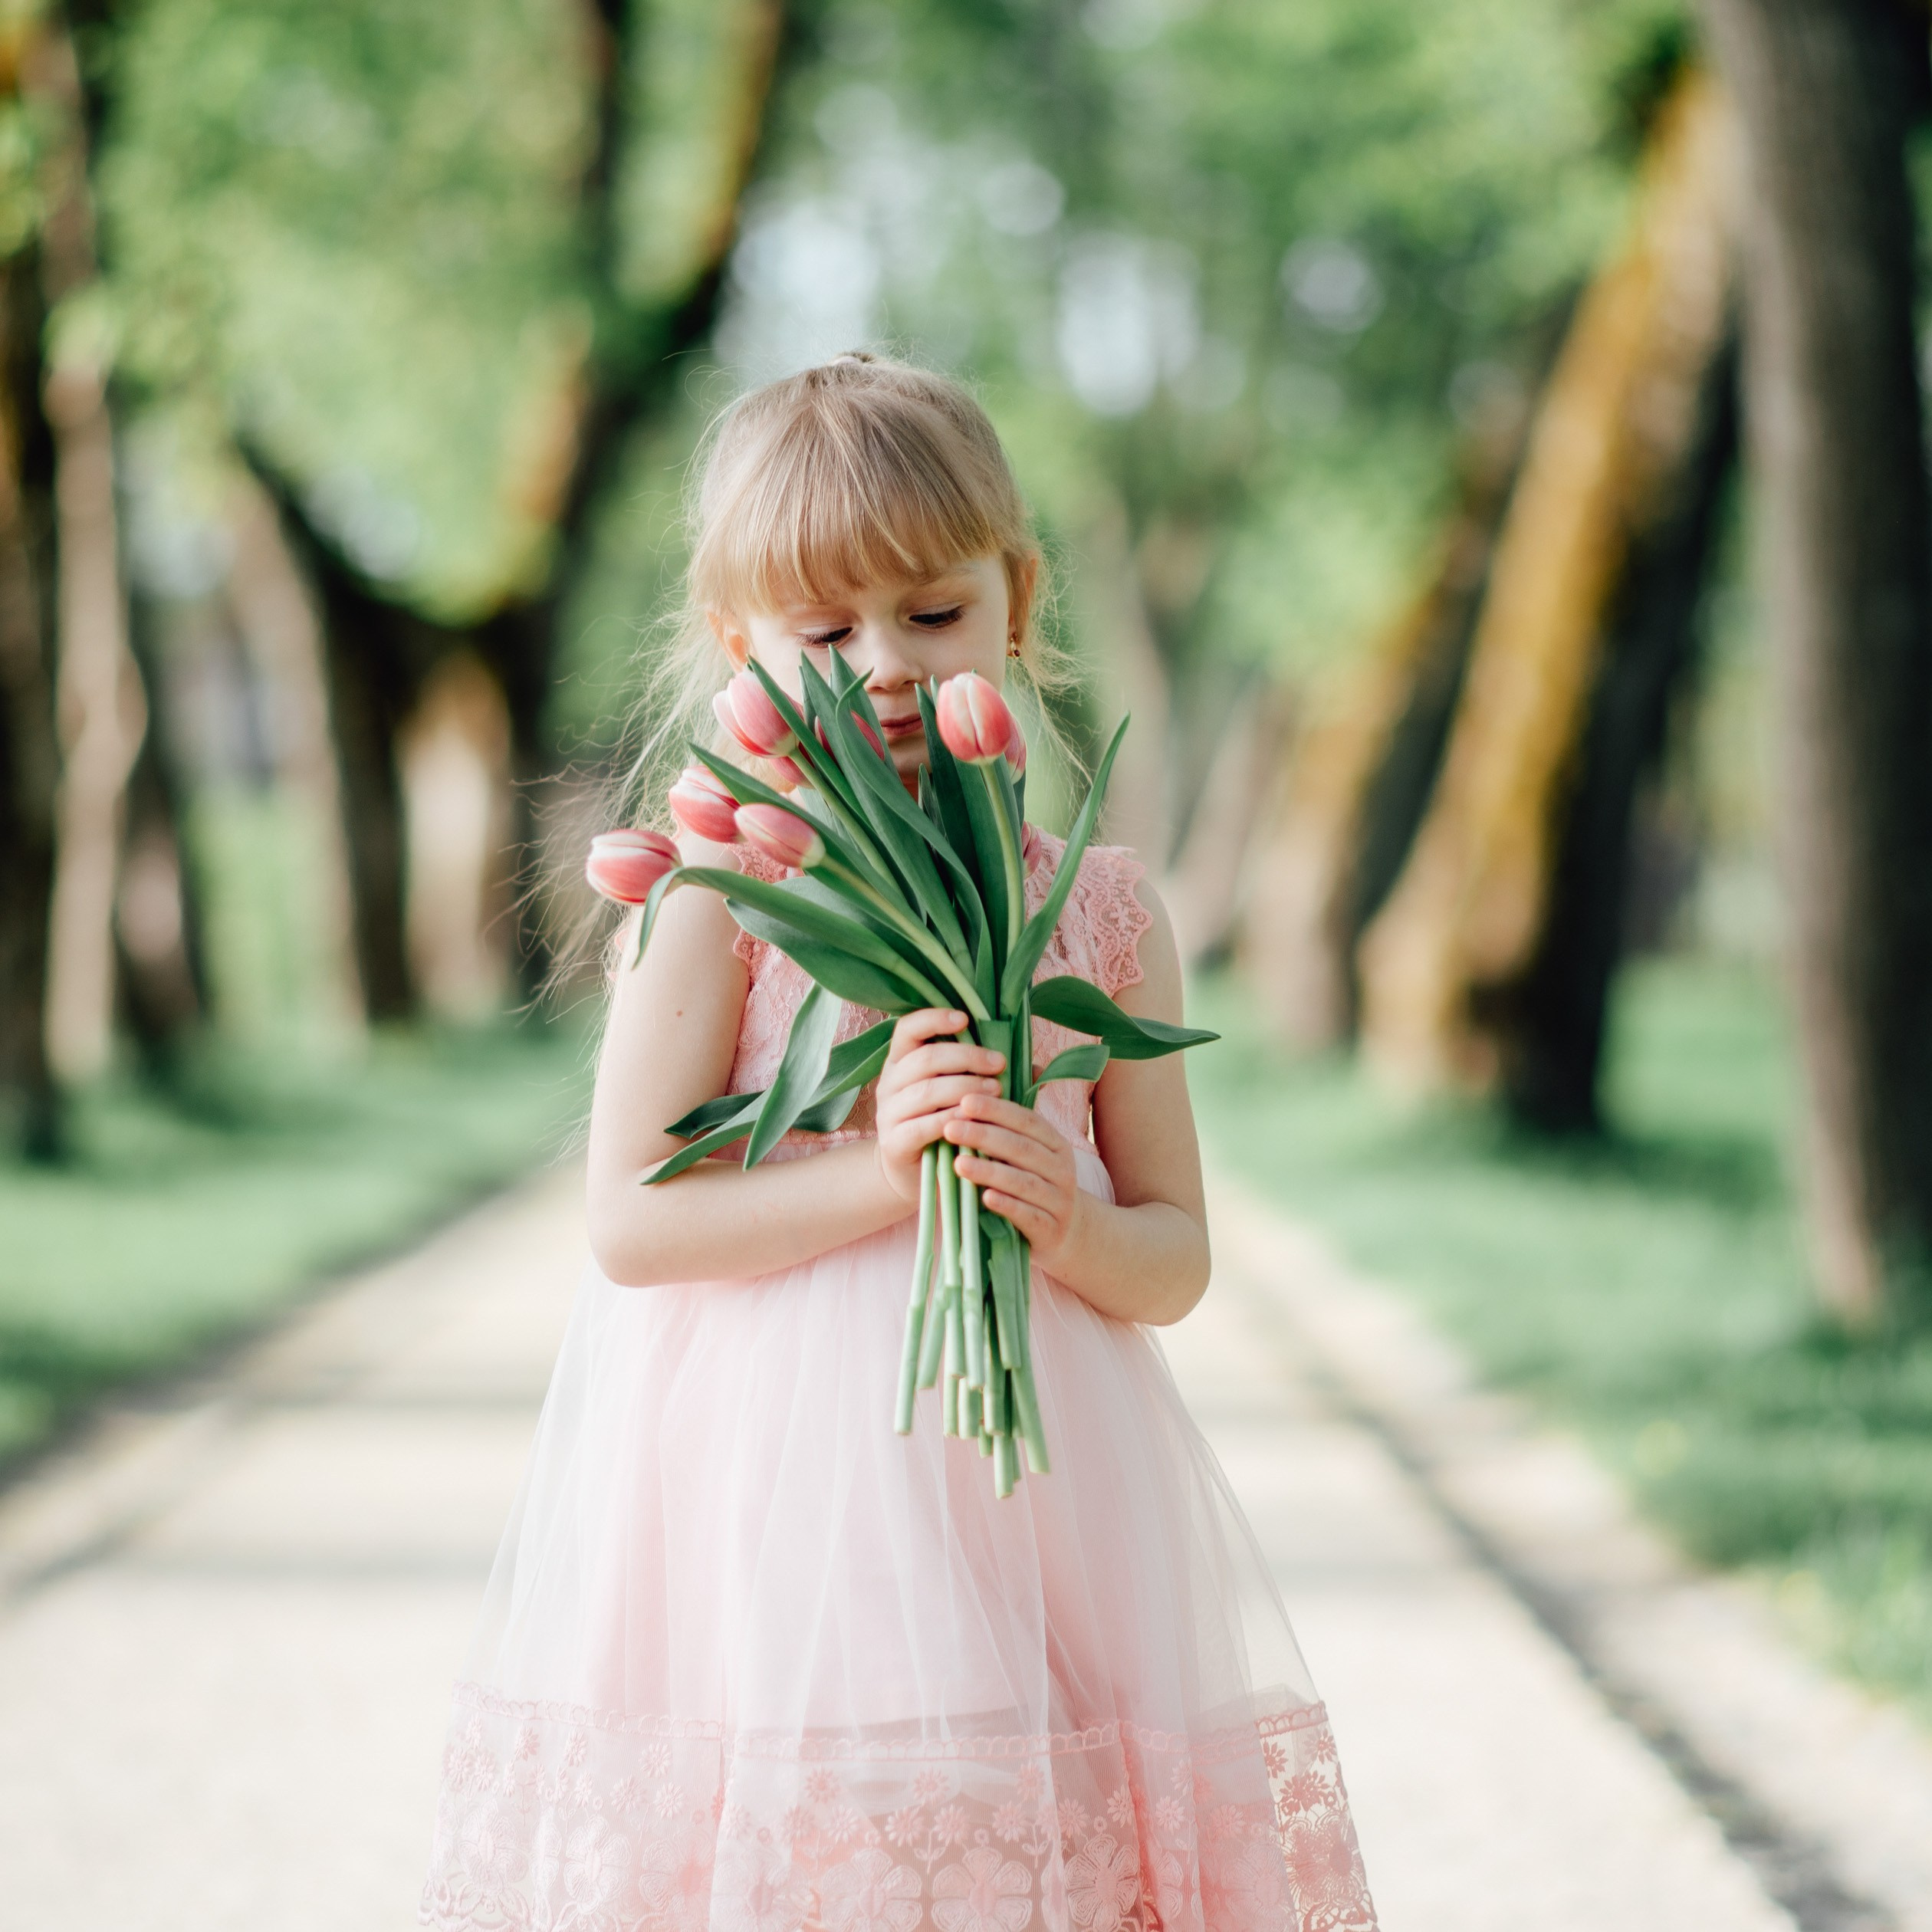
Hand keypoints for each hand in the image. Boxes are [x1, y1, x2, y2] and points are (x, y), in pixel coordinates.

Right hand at [873, 1009, 1006, 1205]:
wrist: (917, 1173)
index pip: (908, 1028)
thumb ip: (989, 1076)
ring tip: (996, 1090)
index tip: (965, 1020)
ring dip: (965, 1088)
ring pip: (925, 1091)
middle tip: (999, 1064)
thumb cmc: (946, 1124)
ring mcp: (888, 1113)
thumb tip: (1037, 1069)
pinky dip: (950, 1120)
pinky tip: (974, 1120)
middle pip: (925, 1058)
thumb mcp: (963, 1094)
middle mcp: (890, 1083)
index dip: (933, 1019)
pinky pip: (922, 1126)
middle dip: (967, 1057)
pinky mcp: (894, 1142)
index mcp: (901, 1061)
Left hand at [946, 1091, 1083, 1271]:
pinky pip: (1028, 1215)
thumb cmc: (1035, 1186)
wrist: (1067, 1234)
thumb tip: (971, 1095)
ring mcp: (1059, 1201)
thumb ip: (1009, 1131)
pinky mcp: (1051, 1230)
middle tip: (950, 1129)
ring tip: (958, 1163)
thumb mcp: (1031, 1156)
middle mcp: (1062, 1169)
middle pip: (1021, 1148)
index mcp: (1056, 1144)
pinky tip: (985, 1198)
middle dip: (984, 1136)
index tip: (965, 1101)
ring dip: (989, 1171)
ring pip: (1024, 1182)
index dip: (997, 1110)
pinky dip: (1007, 1205)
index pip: (1026, 1121)